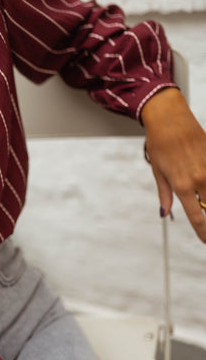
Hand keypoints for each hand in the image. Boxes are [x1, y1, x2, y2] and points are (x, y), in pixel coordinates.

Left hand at [142, 87, 205, 242]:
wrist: (169, 118)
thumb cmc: (160, 144)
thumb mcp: (158, 172)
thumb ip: (165, 194)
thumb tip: (165, 213)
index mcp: (182, 186)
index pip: (197, 217)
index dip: (203, 233)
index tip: (205, 241)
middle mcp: (199, 178)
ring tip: (204, 202)